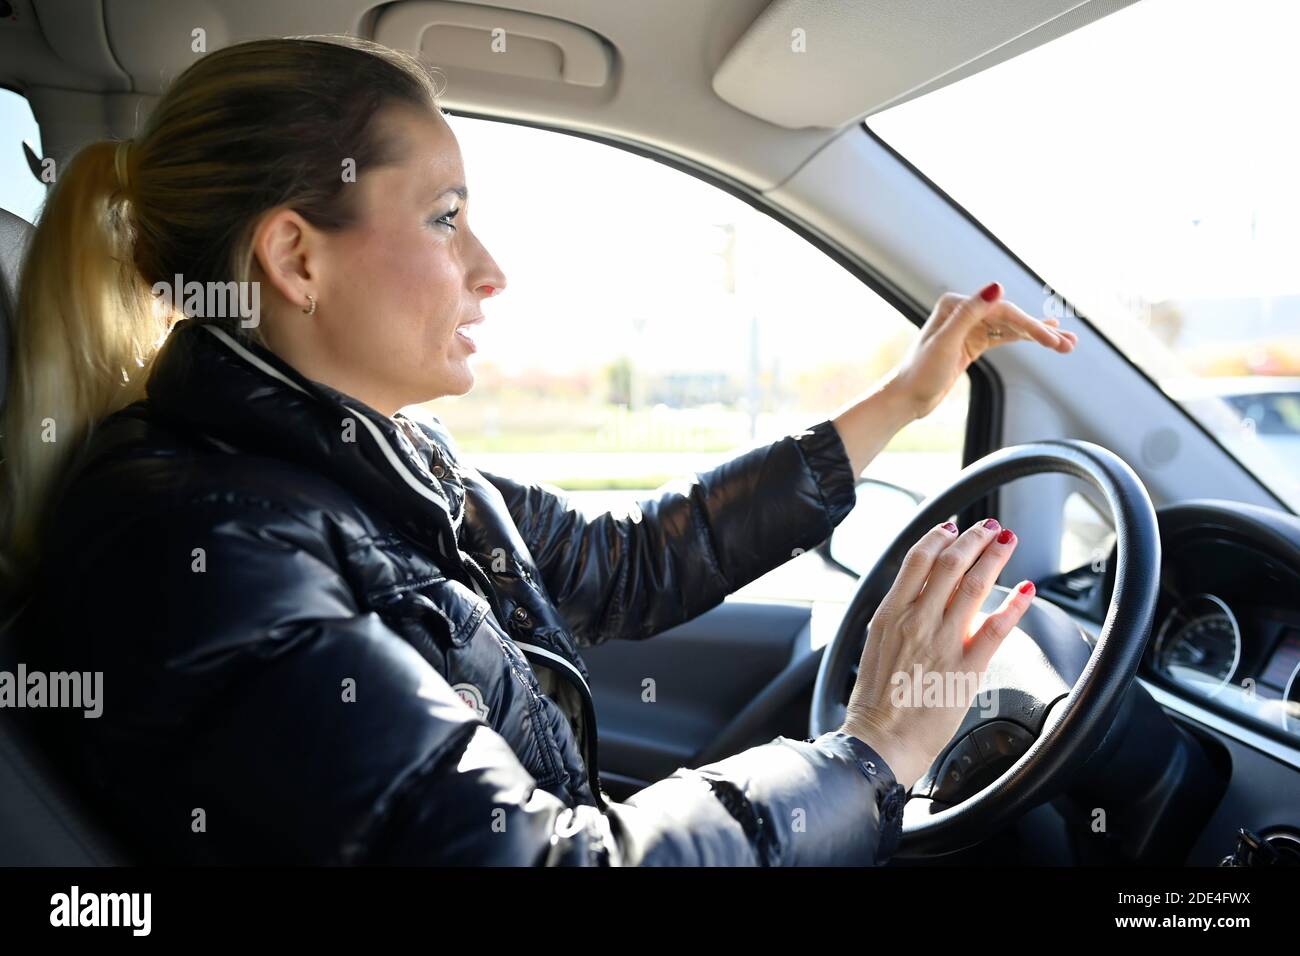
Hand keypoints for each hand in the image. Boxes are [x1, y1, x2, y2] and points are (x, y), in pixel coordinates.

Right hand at [839, 518, 1035, 789]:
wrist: (880, 740)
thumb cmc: (876, 701)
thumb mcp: (876, 646)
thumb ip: (897, 618)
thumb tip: (917, 597)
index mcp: (890, 614)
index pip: (917, 560)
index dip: (939, 536)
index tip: (954, 527)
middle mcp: (916, 620)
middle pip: (949, 563)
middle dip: (974, 538)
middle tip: (989, 527)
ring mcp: (942, 642)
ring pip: (974, 584)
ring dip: (994, 556)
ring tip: (1007, 541)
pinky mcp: (966, 667)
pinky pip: (997, 627)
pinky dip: (1014, 603)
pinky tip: (1027, 589)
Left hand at [885, 283, 1077, 419]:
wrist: (906, 398)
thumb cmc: (921, 372)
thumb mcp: (945, 343)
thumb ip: (970, 314)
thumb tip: (997, 287)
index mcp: (955, 304)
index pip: (1003, 310)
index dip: (1030, 324)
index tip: (1052, 339)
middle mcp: (963, 311)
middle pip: (1011, 317)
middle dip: (1040, 331)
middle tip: (1068, 344)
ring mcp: (969, 327)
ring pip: (1011, 327)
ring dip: (1038, 336)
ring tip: (1067, 344)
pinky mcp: (973, 343)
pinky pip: (1004, 337)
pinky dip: (1024, 339)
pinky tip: (1045, 339)